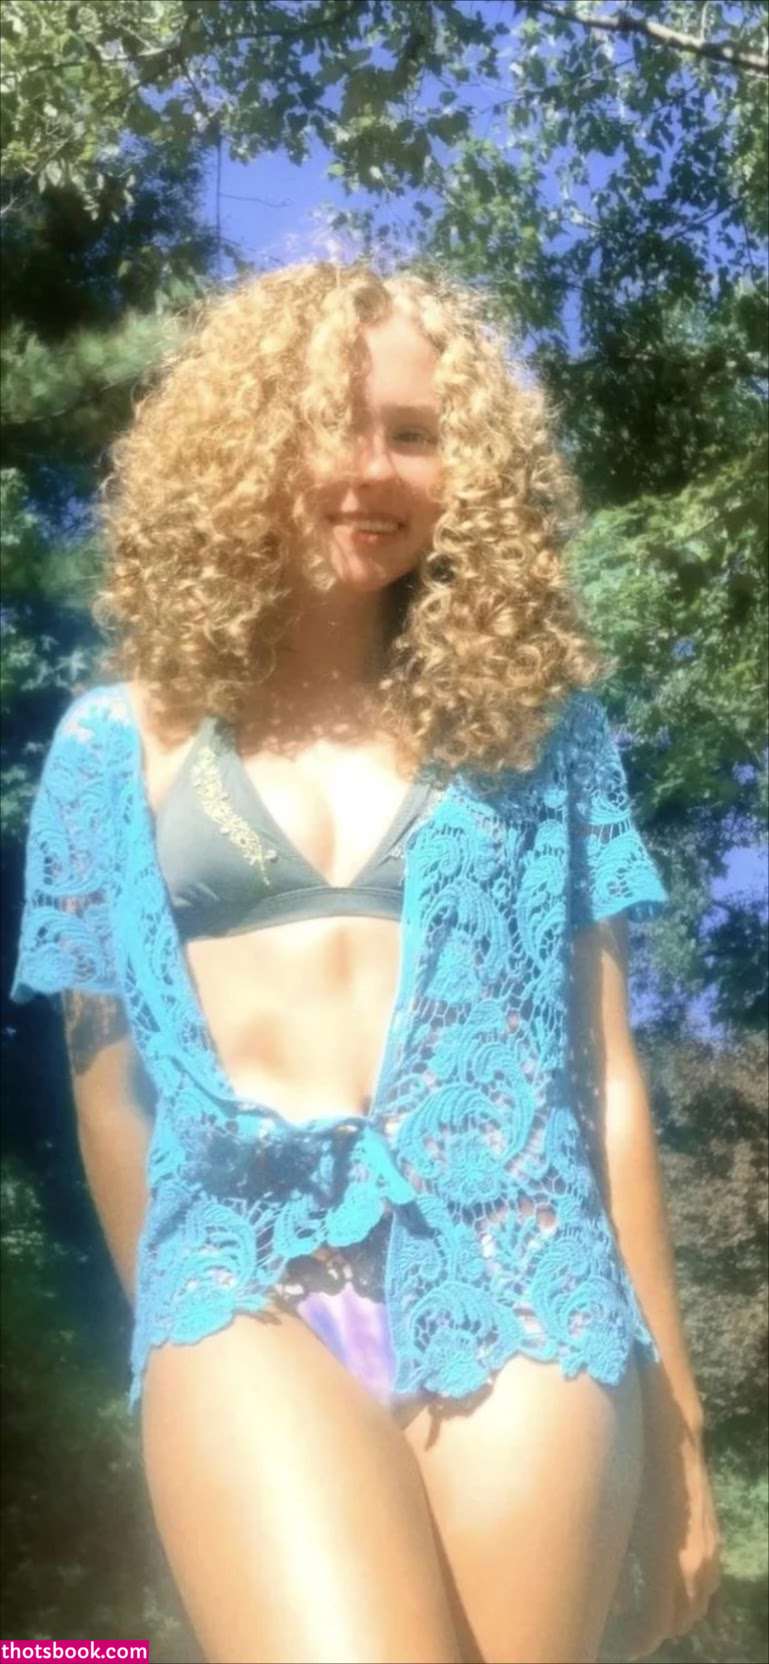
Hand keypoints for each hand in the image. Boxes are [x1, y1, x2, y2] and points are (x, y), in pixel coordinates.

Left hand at [619, 1391, 721, 1661]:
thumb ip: (616, 1568)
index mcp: (668, 1565)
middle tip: (629, 1627)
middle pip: (682, 1620)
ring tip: (649, 1608)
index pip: (656, 1624)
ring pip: (700, 1603)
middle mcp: (695, 1566)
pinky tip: (673, 1582)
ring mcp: (710, 1551)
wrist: (672, 1438)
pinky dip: (693, 1592)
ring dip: (679, 1613)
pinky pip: (710, 1581)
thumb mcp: (621, 1523)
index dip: (638, 1640)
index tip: (619, 1643)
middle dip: (657, 1629)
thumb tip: (610, 1600)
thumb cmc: (636, 1473)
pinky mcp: (715, 1537)